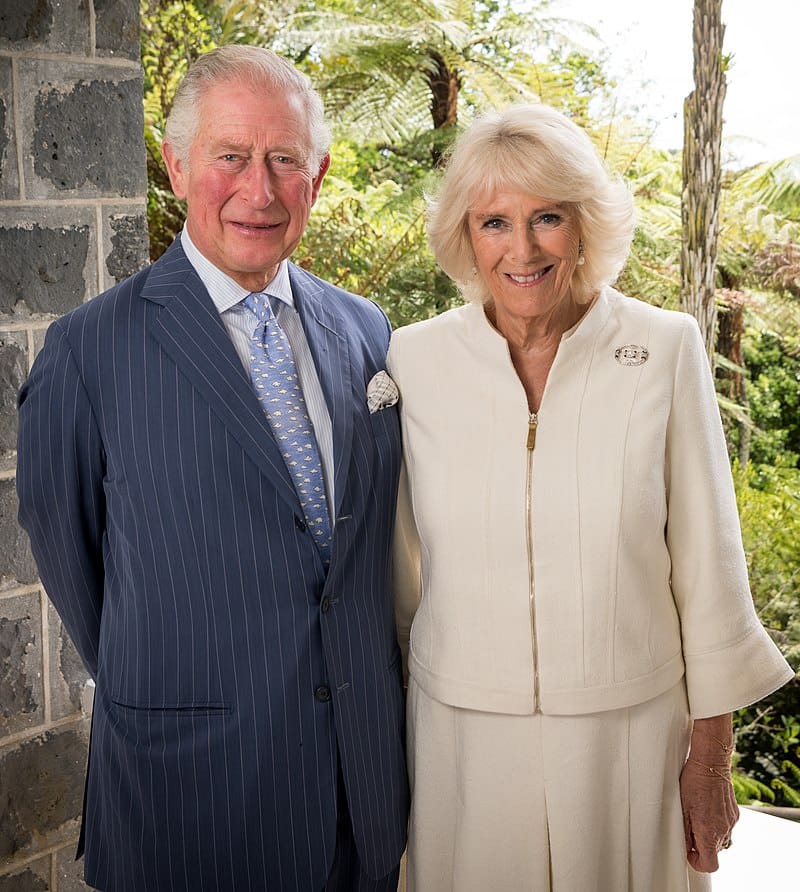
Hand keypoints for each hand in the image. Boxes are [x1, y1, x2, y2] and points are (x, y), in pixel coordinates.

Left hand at [680, 715, 738, 871]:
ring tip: (697, 815)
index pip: (710, 864)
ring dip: (709, 834)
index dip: (697, 862)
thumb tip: (685, 847)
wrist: (711, 763)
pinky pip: (726, 826)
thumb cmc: (693, 781)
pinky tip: (706, 808)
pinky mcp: (735, 813)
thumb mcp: (681, 806)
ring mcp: (731, 822)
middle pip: (714, 851)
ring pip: (721, 839)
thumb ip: (684, 831)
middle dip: (701, 845)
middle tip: (689, 828)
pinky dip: (716, 823)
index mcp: (709, 831)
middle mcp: (724, 829)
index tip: (689, 852)